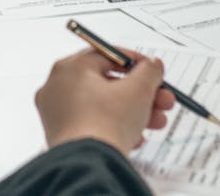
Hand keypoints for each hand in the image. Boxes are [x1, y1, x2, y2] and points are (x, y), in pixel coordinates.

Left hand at [34, 49, 174, 154]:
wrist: (88, 164)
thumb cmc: (106, 123)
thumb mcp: (138, 90)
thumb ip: (149, 71)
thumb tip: (152, 65)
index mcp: (70, 67)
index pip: (107, 55)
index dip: (136, 63)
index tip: (153, 71)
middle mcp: (58, 87)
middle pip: (107, 83)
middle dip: (141, 94)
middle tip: (162, 101)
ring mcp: (57, 113)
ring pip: (102, 106)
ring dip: (133, 112)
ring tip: (156, 123)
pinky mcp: (61, 136)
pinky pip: (92, 125)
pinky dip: (114, 128)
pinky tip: (135, 138)